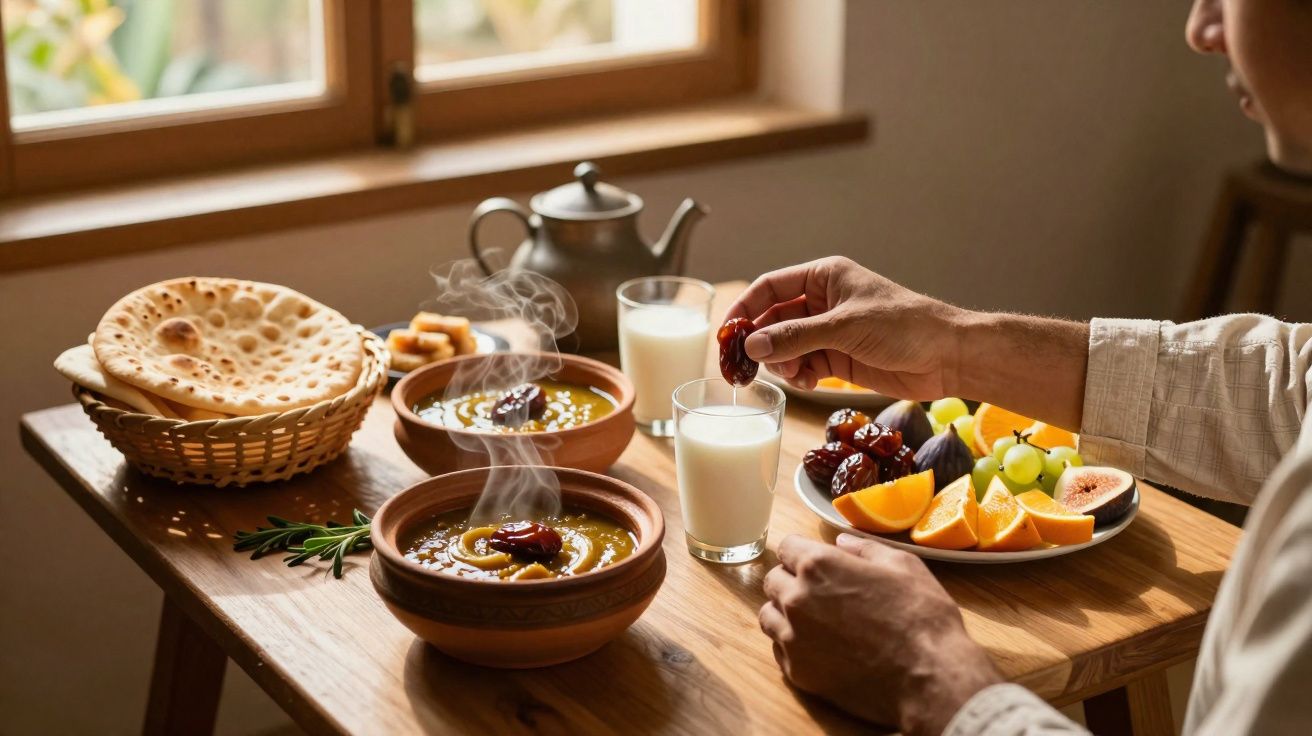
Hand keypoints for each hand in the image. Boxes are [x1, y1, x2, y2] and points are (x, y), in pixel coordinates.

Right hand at [725, 256, 967, 399]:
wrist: (947, 356)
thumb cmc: (904, 326)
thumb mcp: (844, 328)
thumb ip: (796, 337)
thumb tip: (753, 345)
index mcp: (824, 277)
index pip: (770, 287)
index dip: (744, 308)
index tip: (727, 333)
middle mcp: (822, 302)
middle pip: (773, 319)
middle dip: (760, 341)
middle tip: (744, 365)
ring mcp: (829, 331)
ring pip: (785, 346)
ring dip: (780, 362)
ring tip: (790, 374)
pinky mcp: (838, 358)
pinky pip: (803, 365)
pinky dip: (799, 375)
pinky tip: (806, 382)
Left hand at [759, 534, 1000, 734]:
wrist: (929, 677)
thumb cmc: (921, 616)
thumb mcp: (902, 565)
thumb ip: (863, 549)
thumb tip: (840, 542)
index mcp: (818, 566)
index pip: (786, 547)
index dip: (803, 552)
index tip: (816, 562)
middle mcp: (797, 599)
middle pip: (773, 581)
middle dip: (791, 580)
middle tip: (820, 592)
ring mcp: (794, 638)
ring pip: (769, 616)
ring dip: (785, 612)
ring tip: (815, 620)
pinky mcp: (798, 672)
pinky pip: (780, 649)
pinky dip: (793, 644)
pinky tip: (820, 647)